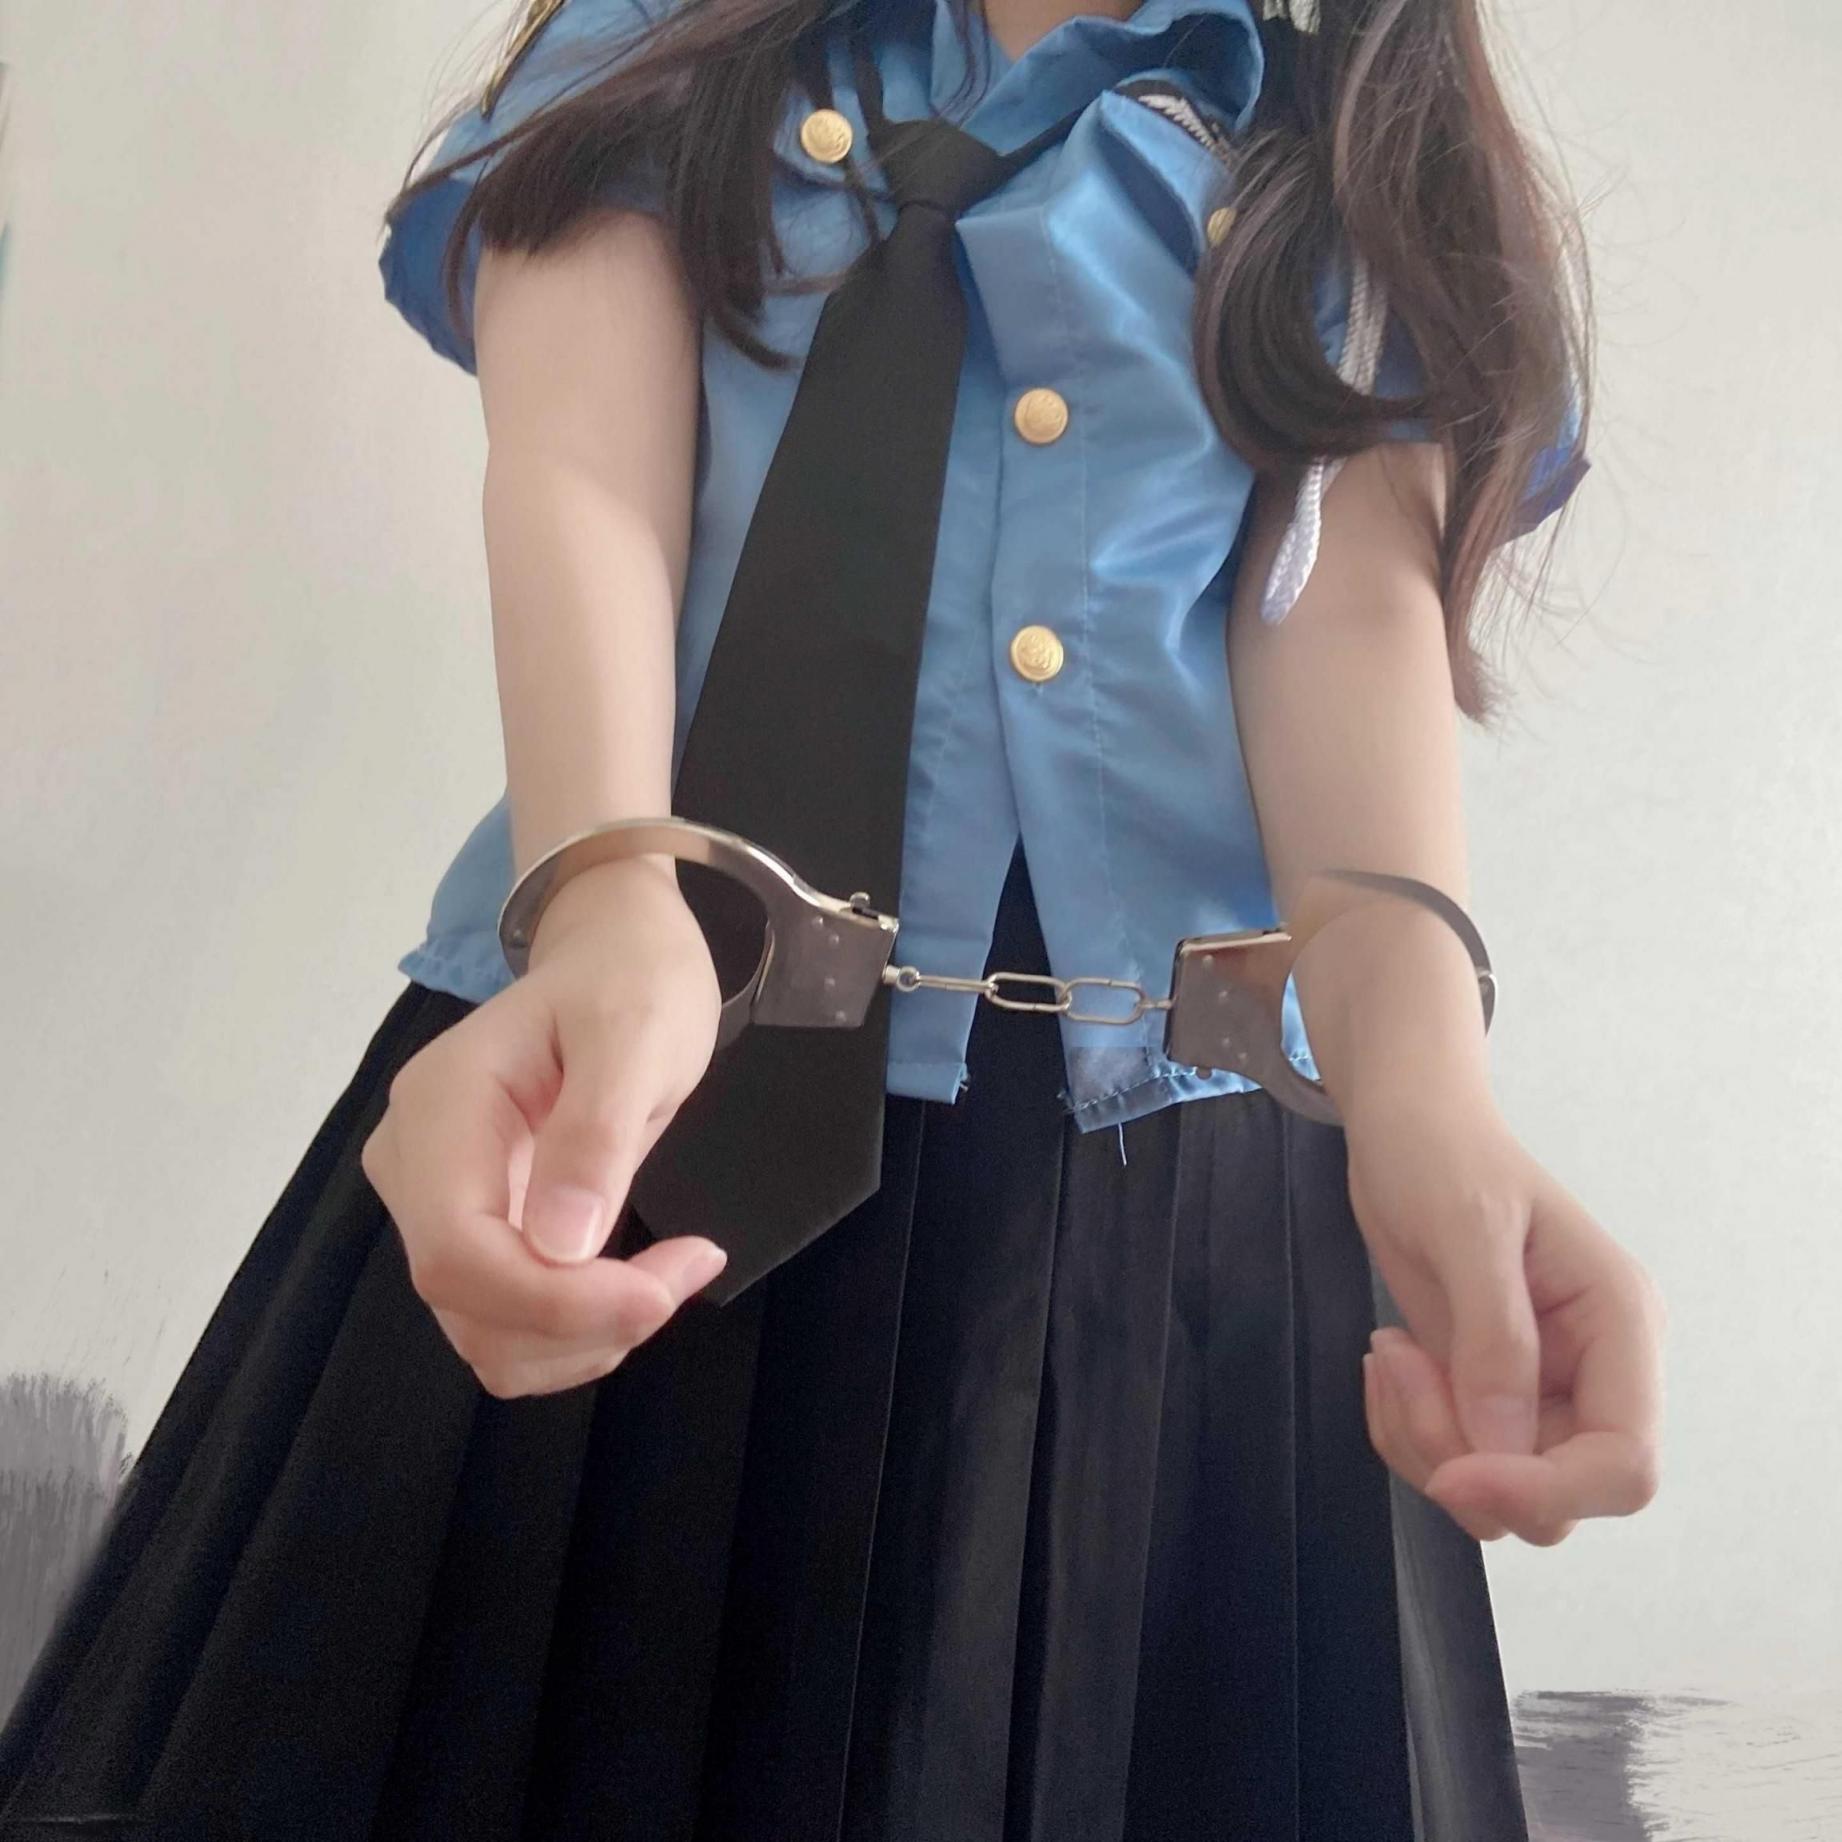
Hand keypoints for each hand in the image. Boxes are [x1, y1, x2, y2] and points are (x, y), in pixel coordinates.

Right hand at [361, 856, 727, 1398]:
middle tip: (685, 1268)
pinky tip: (634, 1280)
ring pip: (487, 1332)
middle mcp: (415, 1165)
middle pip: (468, 1305)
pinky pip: (507, 1320)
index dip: (555, 1302)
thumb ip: (594, 1131)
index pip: (458, 1254)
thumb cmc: (633, 980)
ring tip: (669, 1270)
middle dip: (582, 1322)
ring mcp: (437, 1203)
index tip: (660, 1291)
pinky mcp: (474, 1229)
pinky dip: (575, 1329)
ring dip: (583, 1337)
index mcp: (440, 1108)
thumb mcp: (636, 1034)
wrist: (619, 956)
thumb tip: (558, 1247)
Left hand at [1343, 1083, 1665, 1546]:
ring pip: (1494, 1494)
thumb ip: (1492, 1338)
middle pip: (1551, 1496)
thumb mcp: (1466, 1227)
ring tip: (1389, 1352)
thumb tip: (1501, 1449)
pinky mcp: (1486, 1397)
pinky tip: (1387, 1360)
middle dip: (1460, 1456)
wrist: (1405, 1130)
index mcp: (1621, 1328)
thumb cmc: (1443, 1156)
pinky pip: (1451, 1462)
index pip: (1624, 1467)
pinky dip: (1403, 1430)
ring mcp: (1540, 1393)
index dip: (1543, 1492)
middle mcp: (1595, 1374)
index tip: (1452, 1472)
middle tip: (1400, 1366)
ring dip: (1421, 1440)